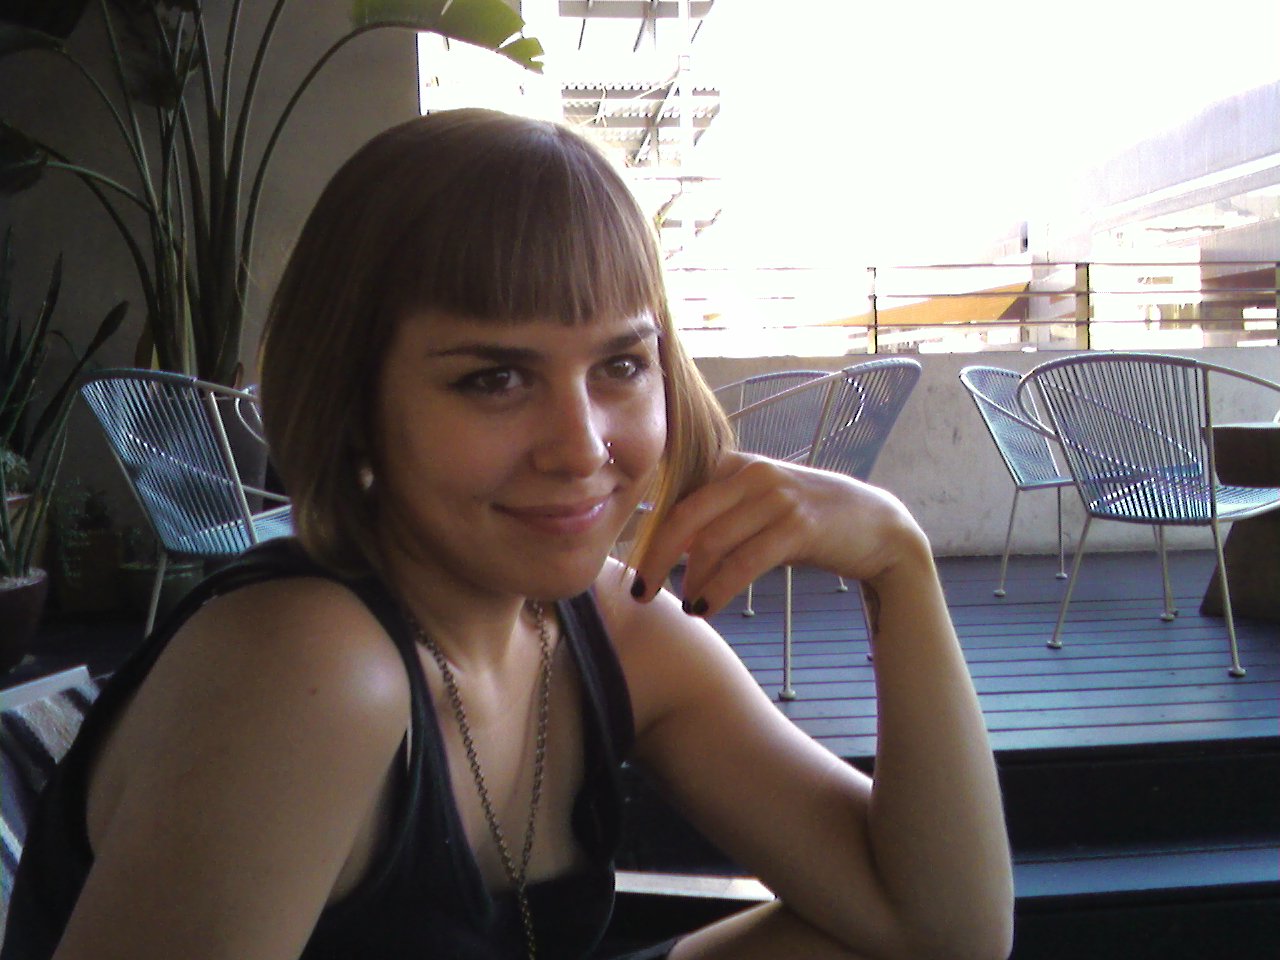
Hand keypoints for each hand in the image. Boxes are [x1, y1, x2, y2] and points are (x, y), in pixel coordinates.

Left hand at [632, 451, 924, 614]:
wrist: (881, 528)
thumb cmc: (814, 522)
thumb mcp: (764, 505)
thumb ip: (723, 512)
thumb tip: (673, 542)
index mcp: (740, 463)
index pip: (679, 490)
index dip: (649, 524)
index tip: (631, 558)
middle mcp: (755, 474)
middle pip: (685, 515)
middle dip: (656, 556)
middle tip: (640, 589)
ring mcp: (777, 498)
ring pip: (711, 542)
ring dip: (690, 579)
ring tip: (684, 604)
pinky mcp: (798, 527)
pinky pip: (743, 562)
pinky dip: (717, 589)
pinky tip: (704, 607)